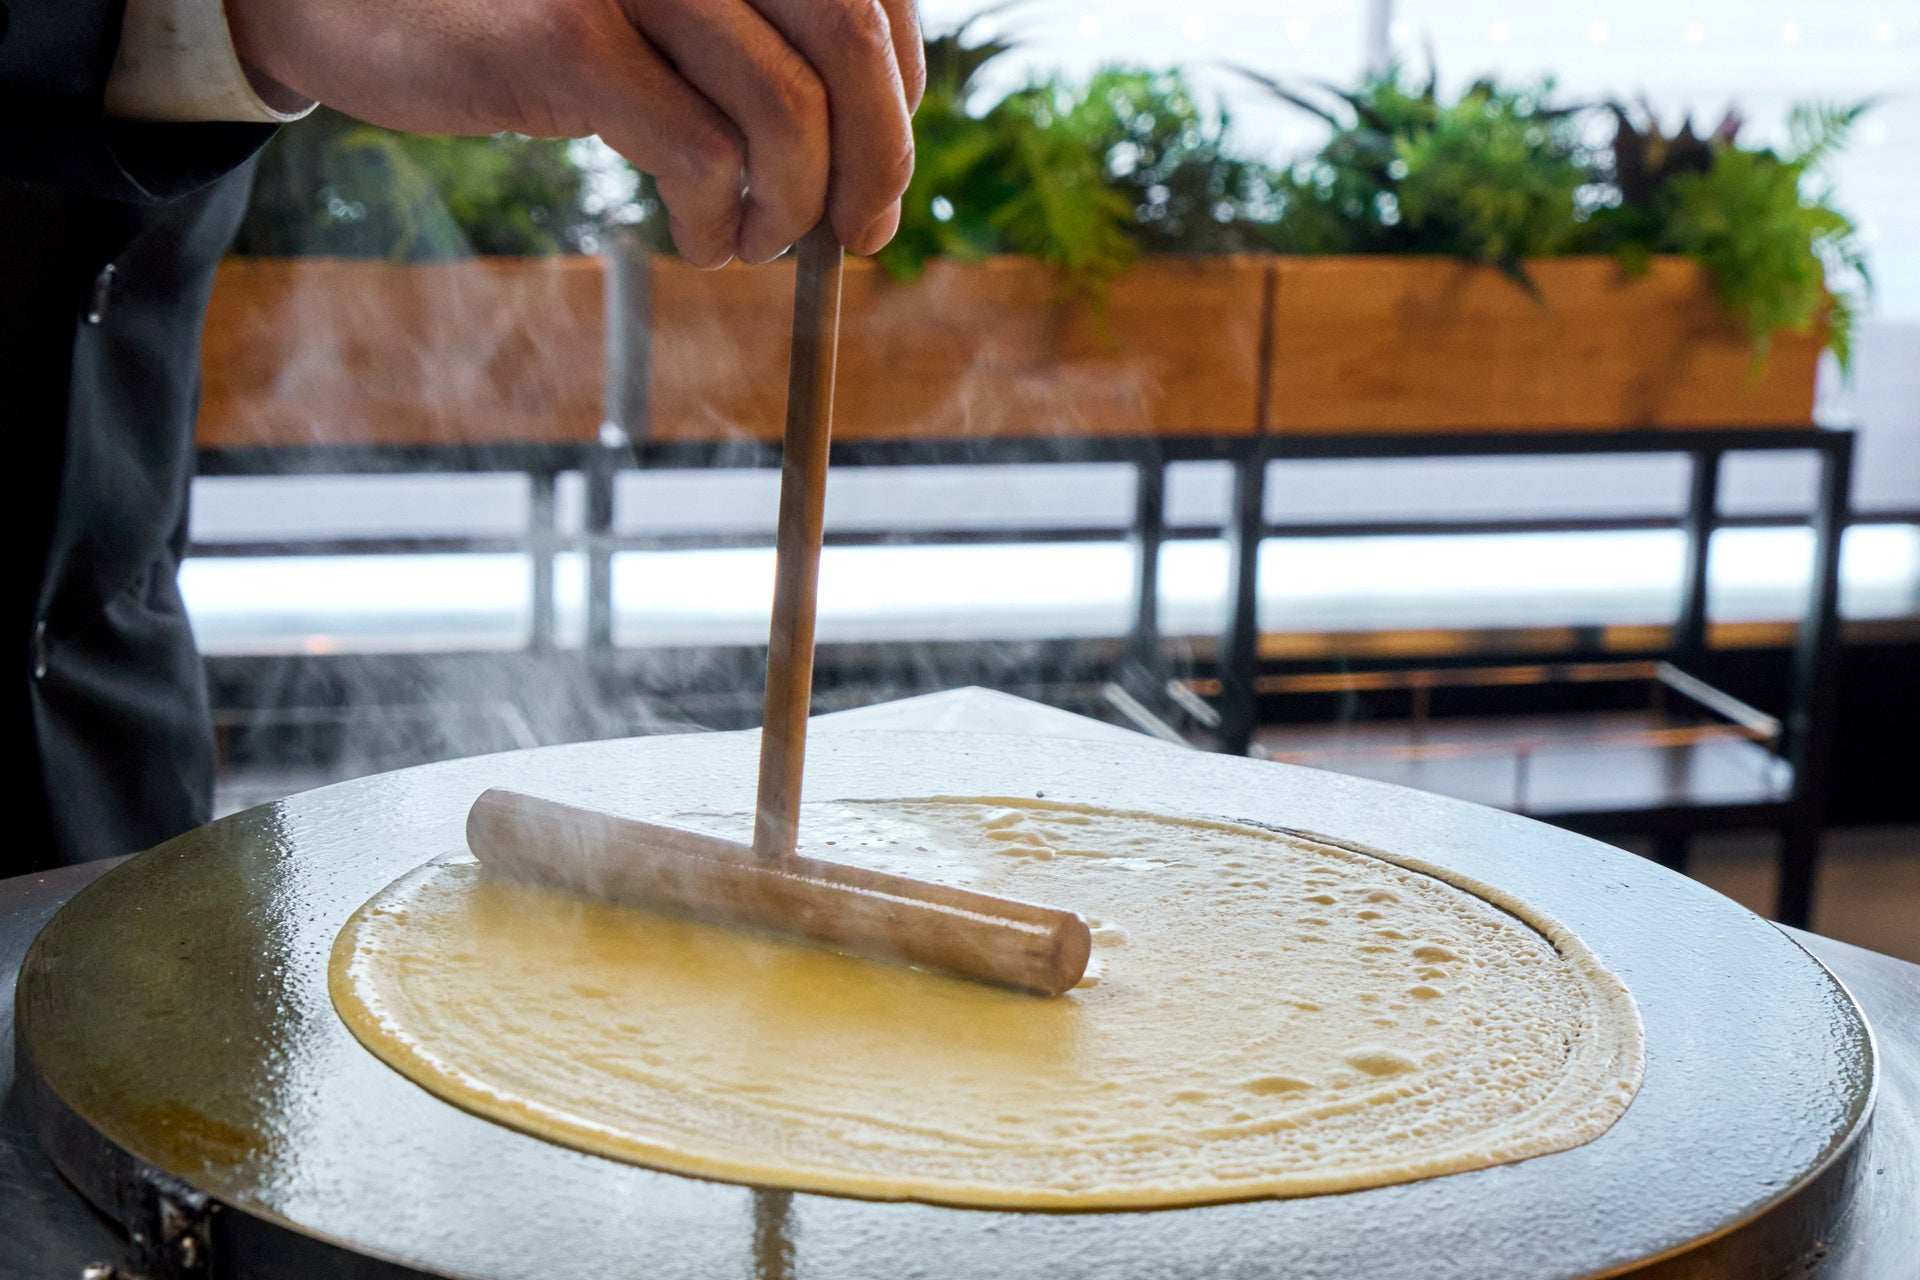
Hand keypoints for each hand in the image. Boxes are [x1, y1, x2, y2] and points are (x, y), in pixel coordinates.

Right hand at [226, 0, 924, 265]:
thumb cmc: (524, 9)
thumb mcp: (661, 6)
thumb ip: (753, 37)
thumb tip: (872, 144)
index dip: (900, 96)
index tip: (882, 171)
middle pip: (849, 41)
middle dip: (876, 162)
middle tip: (859, 235)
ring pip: (787, 112)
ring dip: (795, 208)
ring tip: (757, 241)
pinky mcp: (569, 39)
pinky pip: (702, 158)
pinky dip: (720, 223)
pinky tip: (701, 242)